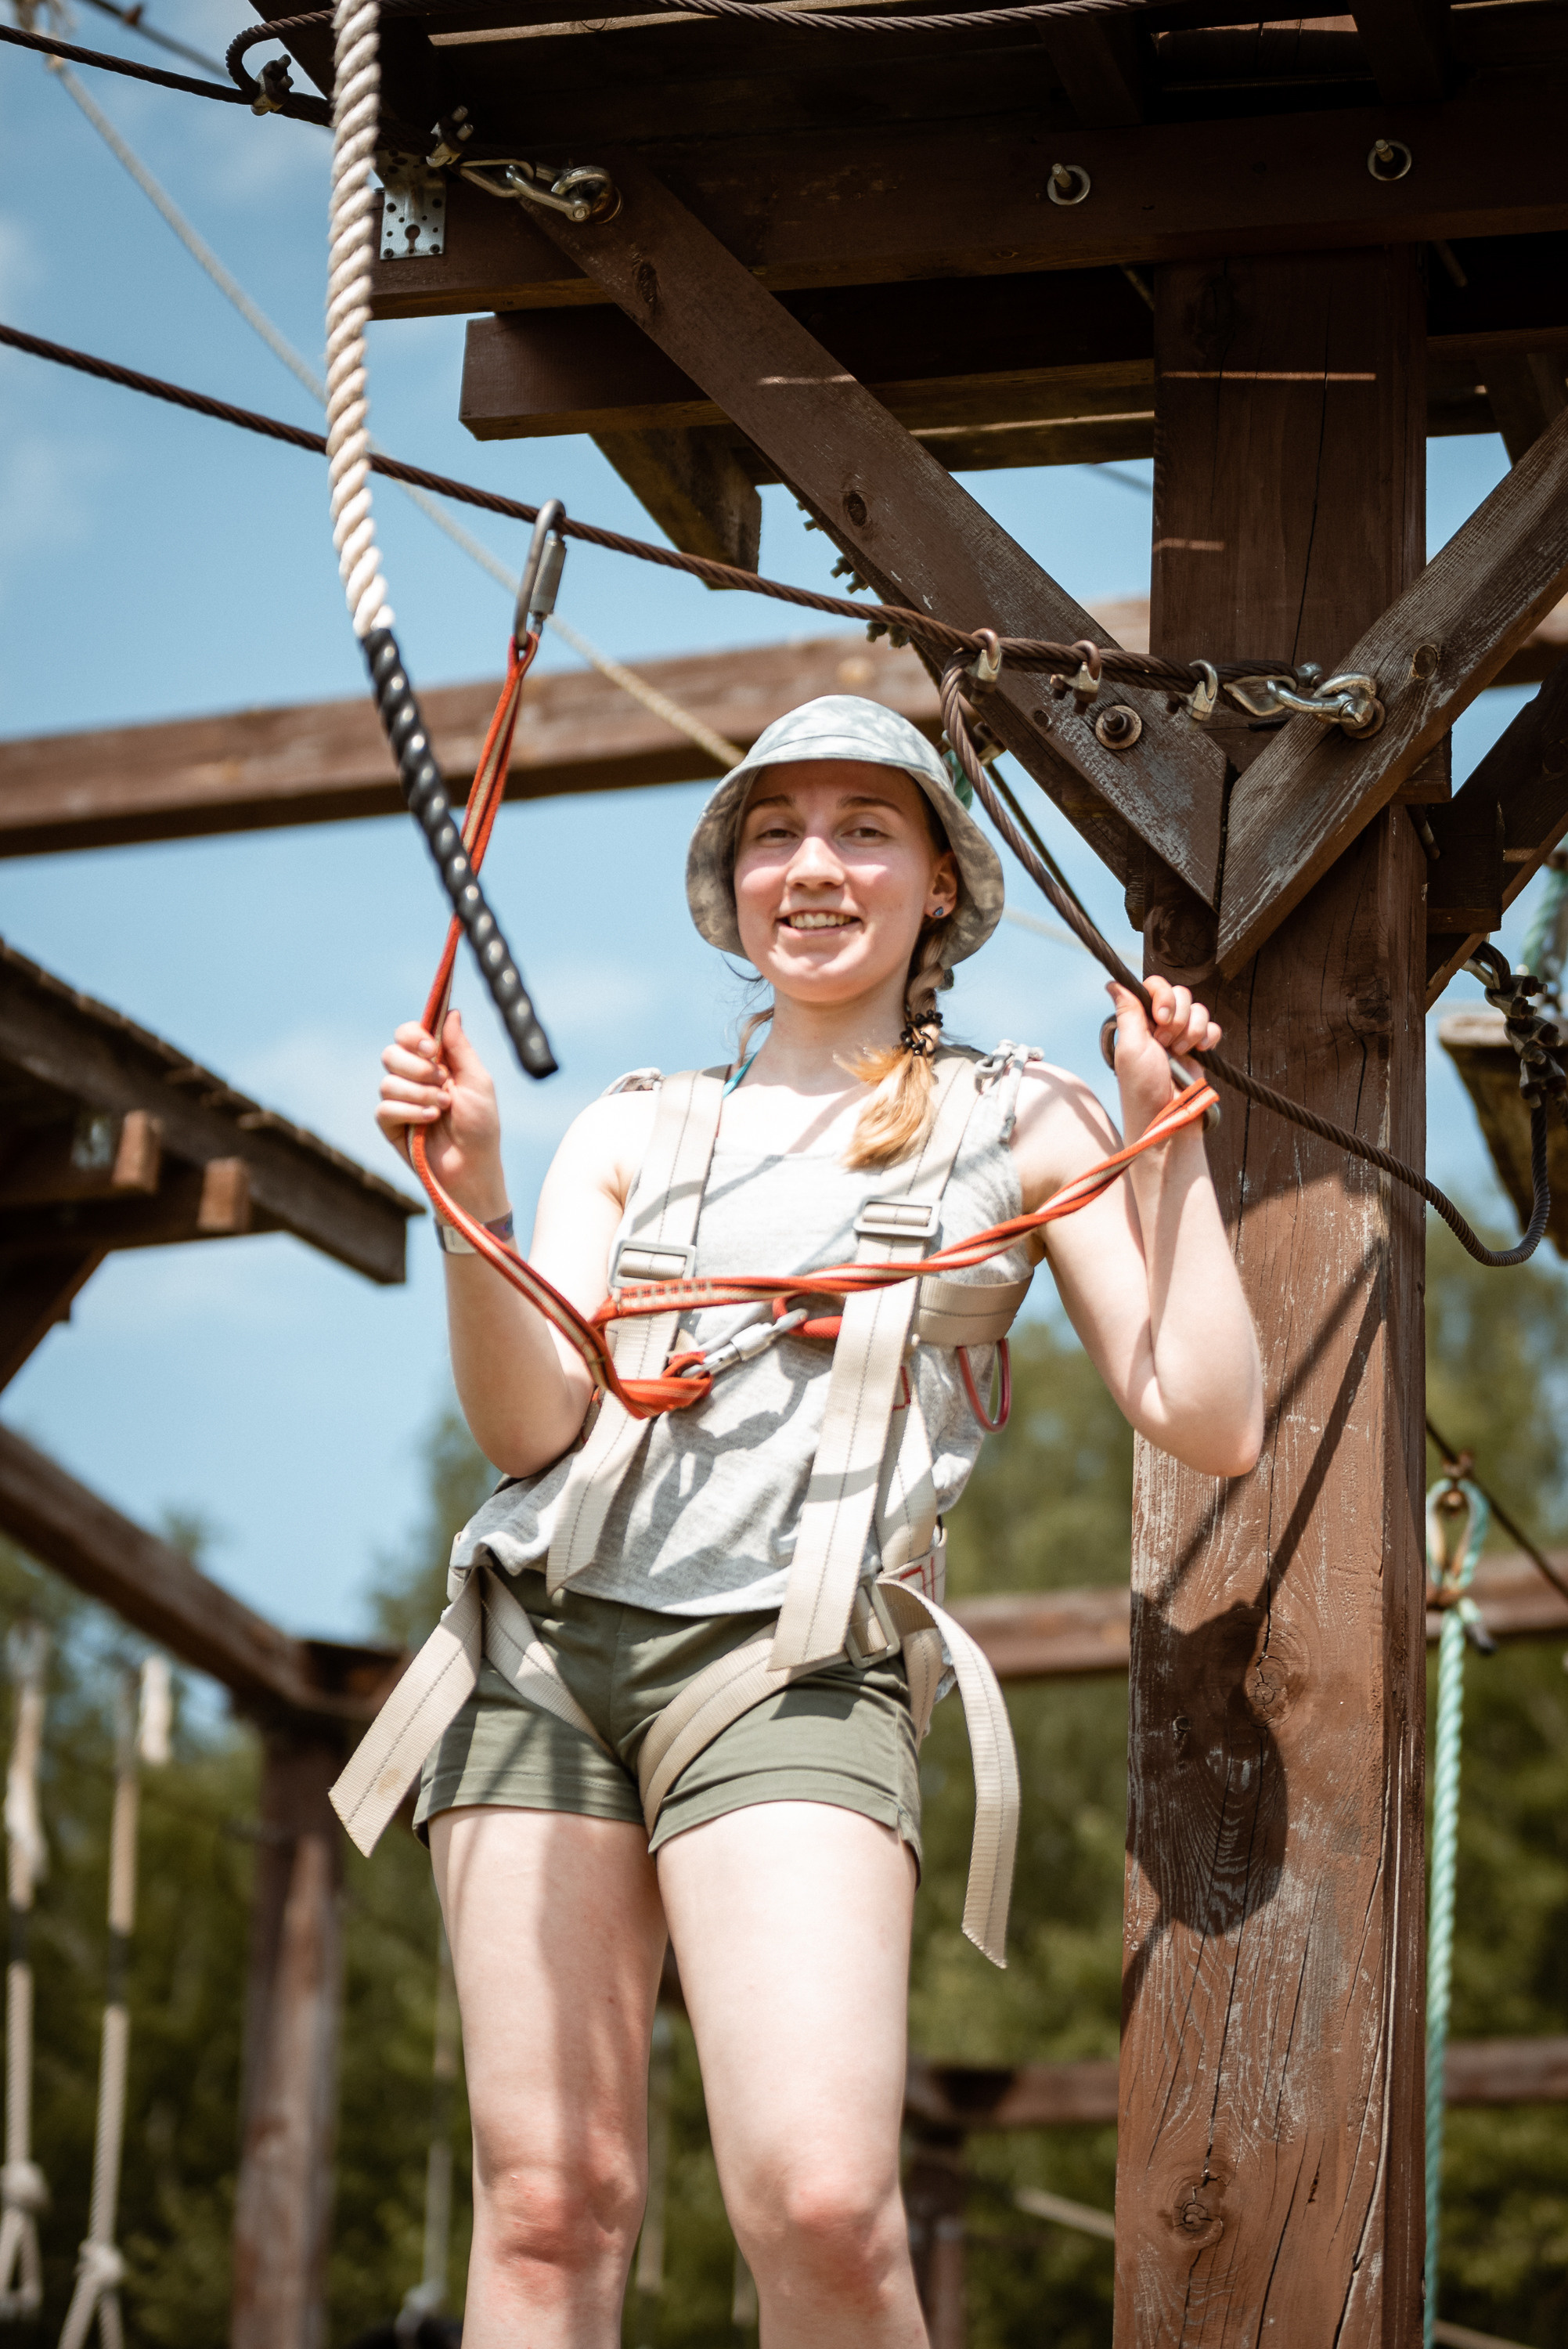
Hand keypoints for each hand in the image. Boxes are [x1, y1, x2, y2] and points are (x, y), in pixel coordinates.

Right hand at [375, 1009, 508, 1217]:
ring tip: (442, 1107)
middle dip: (416, 1066)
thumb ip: (461, 1048)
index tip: (432, 1048)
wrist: (473, 1168)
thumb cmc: (481, 1126)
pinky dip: (410, 1111)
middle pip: (391, 1052)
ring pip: (387, 1081)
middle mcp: (413, 1079)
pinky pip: (385, 1108)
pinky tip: (430, 1121)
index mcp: (435, 1063)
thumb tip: (452, 1012)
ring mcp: (400, 1102)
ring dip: (418, 1092)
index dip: (414, 1035)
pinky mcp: (391, 1125)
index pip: (409, 1034)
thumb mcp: (478, 1082)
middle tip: (440, 1079)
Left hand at [1106, 977, 1221, 1139]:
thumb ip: (1128, 1011)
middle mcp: (1160, 1025)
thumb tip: (1113, 982)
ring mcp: (1181, 1036)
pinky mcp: (1200, 1049)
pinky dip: (1208, 1038)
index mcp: (1140, 1021)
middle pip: (1180, 994)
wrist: (1170, 1116)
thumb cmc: (1143, 1087)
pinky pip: (1213, 1027)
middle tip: (1166, 1043)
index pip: (1155, 986)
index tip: (1159, 1016)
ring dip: (1191, 1031)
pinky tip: (1198, 1052)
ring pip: (1198, 1009)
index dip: (1162, 996)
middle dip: (1177, 1018)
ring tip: (1179, 1054)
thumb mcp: (1130, 1047)